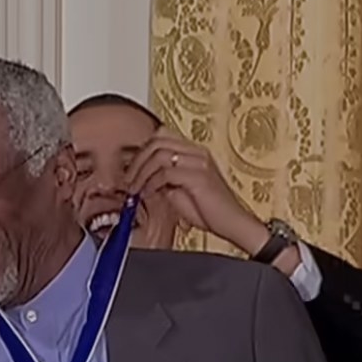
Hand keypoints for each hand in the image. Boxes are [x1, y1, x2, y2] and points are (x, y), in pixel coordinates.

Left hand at [122, 132, 269, 253]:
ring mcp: (199, 162)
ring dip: (141, 172)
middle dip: (137, 160)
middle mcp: (197, 152)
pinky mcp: (199, 176)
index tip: (130, 170)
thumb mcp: (179, 191)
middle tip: (128, 179)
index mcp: (194, 152)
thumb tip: (142, 178)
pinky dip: (151, 183)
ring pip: (159, 154)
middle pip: (157, 141)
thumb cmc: (209, 211)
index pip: (161, 137)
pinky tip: (148, 193)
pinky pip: (166, 172)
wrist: (232, 224)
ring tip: (136, 188)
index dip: (141, 151)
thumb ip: (163, 180)